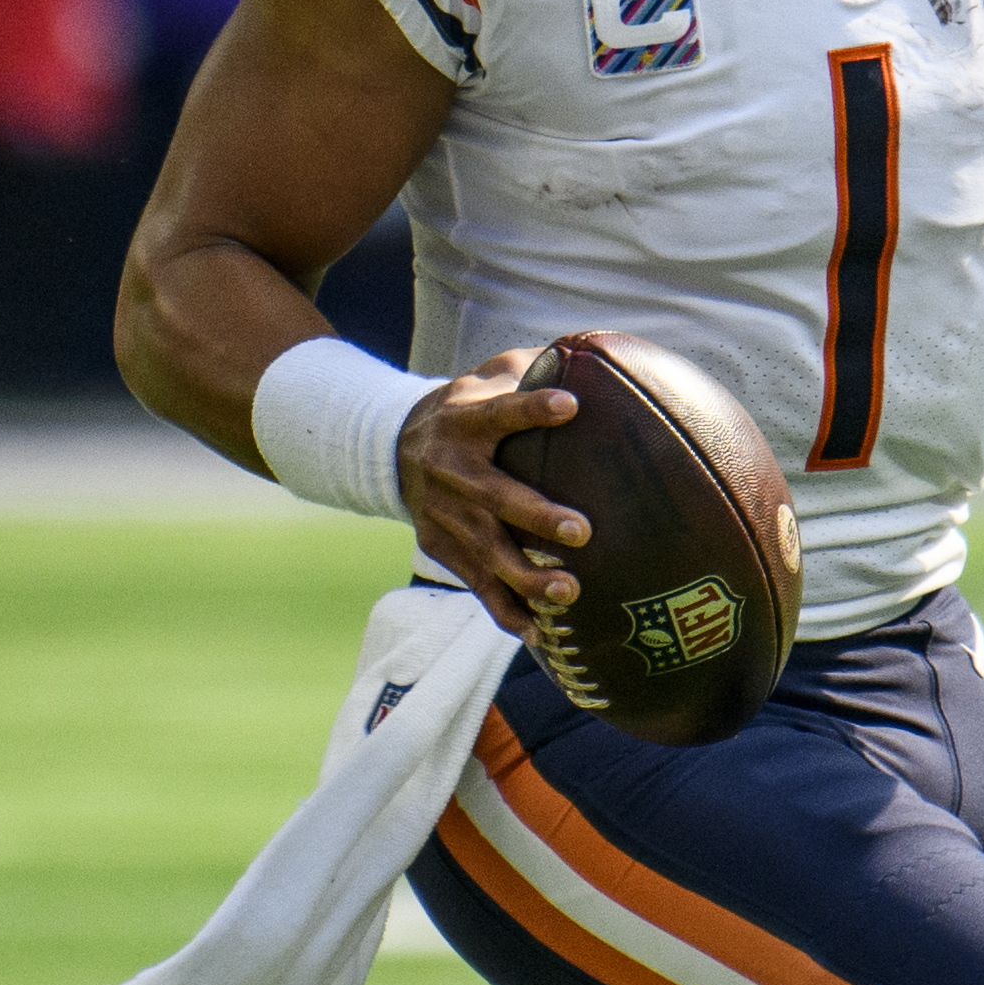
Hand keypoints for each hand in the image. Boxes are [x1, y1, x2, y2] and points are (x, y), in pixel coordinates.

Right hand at [398, 348, 593, 638]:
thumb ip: (528, 369)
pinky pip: (477, 584)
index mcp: (464, 422)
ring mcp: (444, 516)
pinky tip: (538, 632)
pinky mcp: (443, 548)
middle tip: (582, 530)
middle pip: (495, 496)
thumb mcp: (484, 379)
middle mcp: (450, 470)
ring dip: (528, 576)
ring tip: (569, 592)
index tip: (570, 406)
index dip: (532, 409)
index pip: (500, 413)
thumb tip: (590, 352)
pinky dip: (505, 611)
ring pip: (487, 551)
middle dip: (537, 516)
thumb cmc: (467, 409)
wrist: (394, 449)